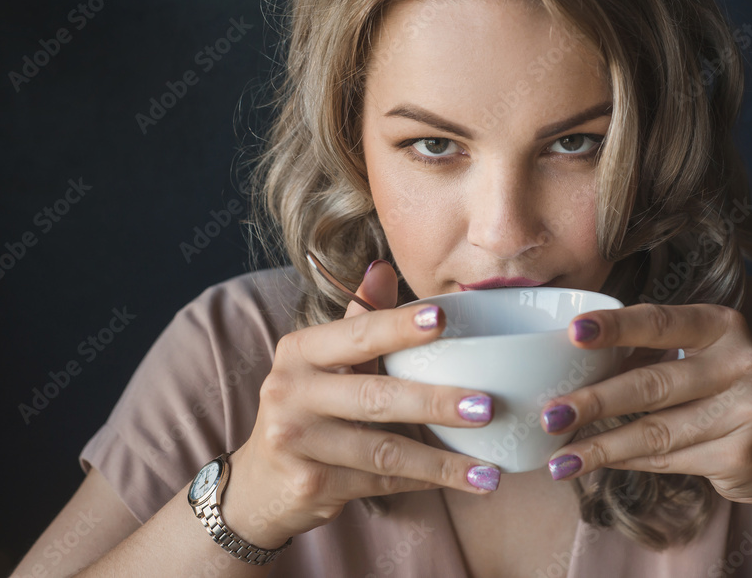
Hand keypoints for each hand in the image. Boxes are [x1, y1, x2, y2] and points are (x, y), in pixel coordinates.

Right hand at [222, 261, 499, 547]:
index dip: (399, 326)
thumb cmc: (308, 408)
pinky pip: (382, 482)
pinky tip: (464, 480)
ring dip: (442, 460)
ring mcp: (296, 442)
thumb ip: (359, 318)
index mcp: (299, 350)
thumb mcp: (325, 360)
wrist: (262, 483)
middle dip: (435, 402)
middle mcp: (290, 392)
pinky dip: (426, 480)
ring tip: (489, 469)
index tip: (442, 319)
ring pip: (384, 450)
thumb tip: (384, 267)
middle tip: (486, 406)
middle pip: (374, 396)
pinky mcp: (312, 483)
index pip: (358, 333)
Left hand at [541, 303, 751, 505]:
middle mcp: (742, 362)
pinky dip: (626, 462)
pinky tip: (594, 464)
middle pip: (652, 384)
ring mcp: (747, 410)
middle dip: (594, 401)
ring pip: (656, 432)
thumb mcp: (694, 357)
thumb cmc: (717, 391)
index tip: (573, 332)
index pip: (660, 322)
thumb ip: (646, 354)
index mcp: (721, 325)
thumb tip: (568, 362)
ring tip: (560, 458)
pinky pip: (667, 460)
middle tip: (550, 414)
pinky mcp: (742, 454)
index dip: (615, 327)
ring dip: (600, 446)